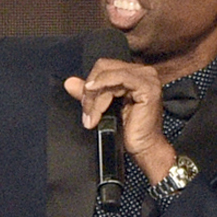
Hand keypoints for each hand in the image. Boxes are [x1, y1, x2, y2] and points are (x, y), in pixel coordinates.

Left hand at [67, 60, 174, 180]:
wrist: (144, 148)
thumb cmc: (129, 131)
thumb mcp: (103, 107)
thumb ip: (89, 93)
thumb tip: (69, 82)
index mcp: (134, 74)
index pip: (103, 68)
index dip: (89, 85)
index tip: (84, 106)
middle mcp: (143, 71)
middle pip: (103, 68)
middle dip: (90, 92)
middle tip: (86, 113)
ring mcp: (147, 77)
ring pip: (107, 75)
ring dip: (95, 98)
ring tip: (92, 117)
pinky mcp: (147, 86)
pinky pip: (118, 78)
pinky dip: (103, 89)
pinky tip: (97, 105)